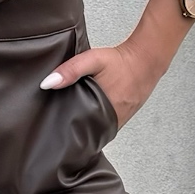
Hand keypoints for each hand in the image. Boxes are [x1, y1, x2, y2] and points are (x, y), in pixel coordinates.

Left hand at [37, 34, 165, 130]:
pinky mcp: (124, 116)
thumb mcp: (92, 60)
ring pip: (98, 131)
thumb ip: (70, 70)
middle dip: (74, 133)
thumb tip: (47, 84)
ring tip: (69, 128)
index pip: (81, 132)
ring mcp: (120, 120)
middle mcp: (114, 119)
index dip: (67, 133)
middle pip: (89, 133)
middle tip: (58, 131)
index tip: (55, 133)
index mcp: (104, 110)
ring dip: (86, 128)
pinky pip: (107, 125)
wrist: (146, 59)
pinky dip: (97, 123)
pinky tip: (87, 118)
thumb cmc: (120, 61)